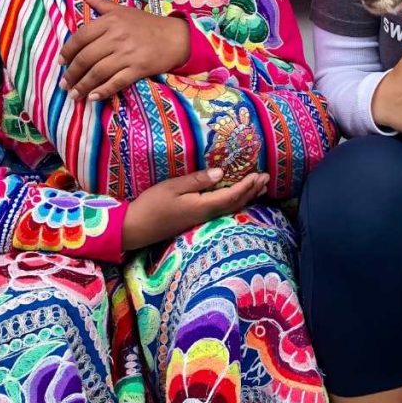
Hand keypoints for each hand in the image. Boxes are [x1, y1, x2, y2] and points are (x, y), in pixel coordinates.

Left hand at [59, 0, 190, 100]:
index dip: (67, 51)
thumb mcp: (123, 10)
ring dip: (83, 86)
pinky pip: (116, 82)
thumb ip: (100, 2)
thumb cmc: (147, 24)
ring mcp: (128, 54)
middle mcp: (117, 37)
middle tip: (64, 83)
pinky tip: (93, 97)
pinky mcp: (139, 68)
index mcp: (111, 21)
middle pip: (86, 58)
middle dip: (72, 74)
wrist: (176, 37)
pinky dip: (103, 91)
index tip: (61, 62)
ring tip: (74, 94)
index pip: (81, 37)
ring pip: (98, 72)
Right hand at [122, 168, 267, 250]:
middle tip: (267, 178)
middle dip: (252, 190)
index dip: (247, 185)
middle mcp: (207, 215)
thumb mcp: (173, 187)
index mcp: (203, 206)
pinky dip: (236, 203)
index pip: (231, 196)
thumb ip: (197, 180)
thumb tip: (222, 173)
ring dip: (247, 197)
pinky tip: (239, 199)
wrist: (134, 229)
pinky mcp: (197, 221)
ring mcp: (202, 220)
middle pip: (236, 203)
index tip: (259, 174)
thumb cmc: (151, 205)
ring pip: (231, 209)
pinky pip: (223, 211)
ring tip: (260, 188)